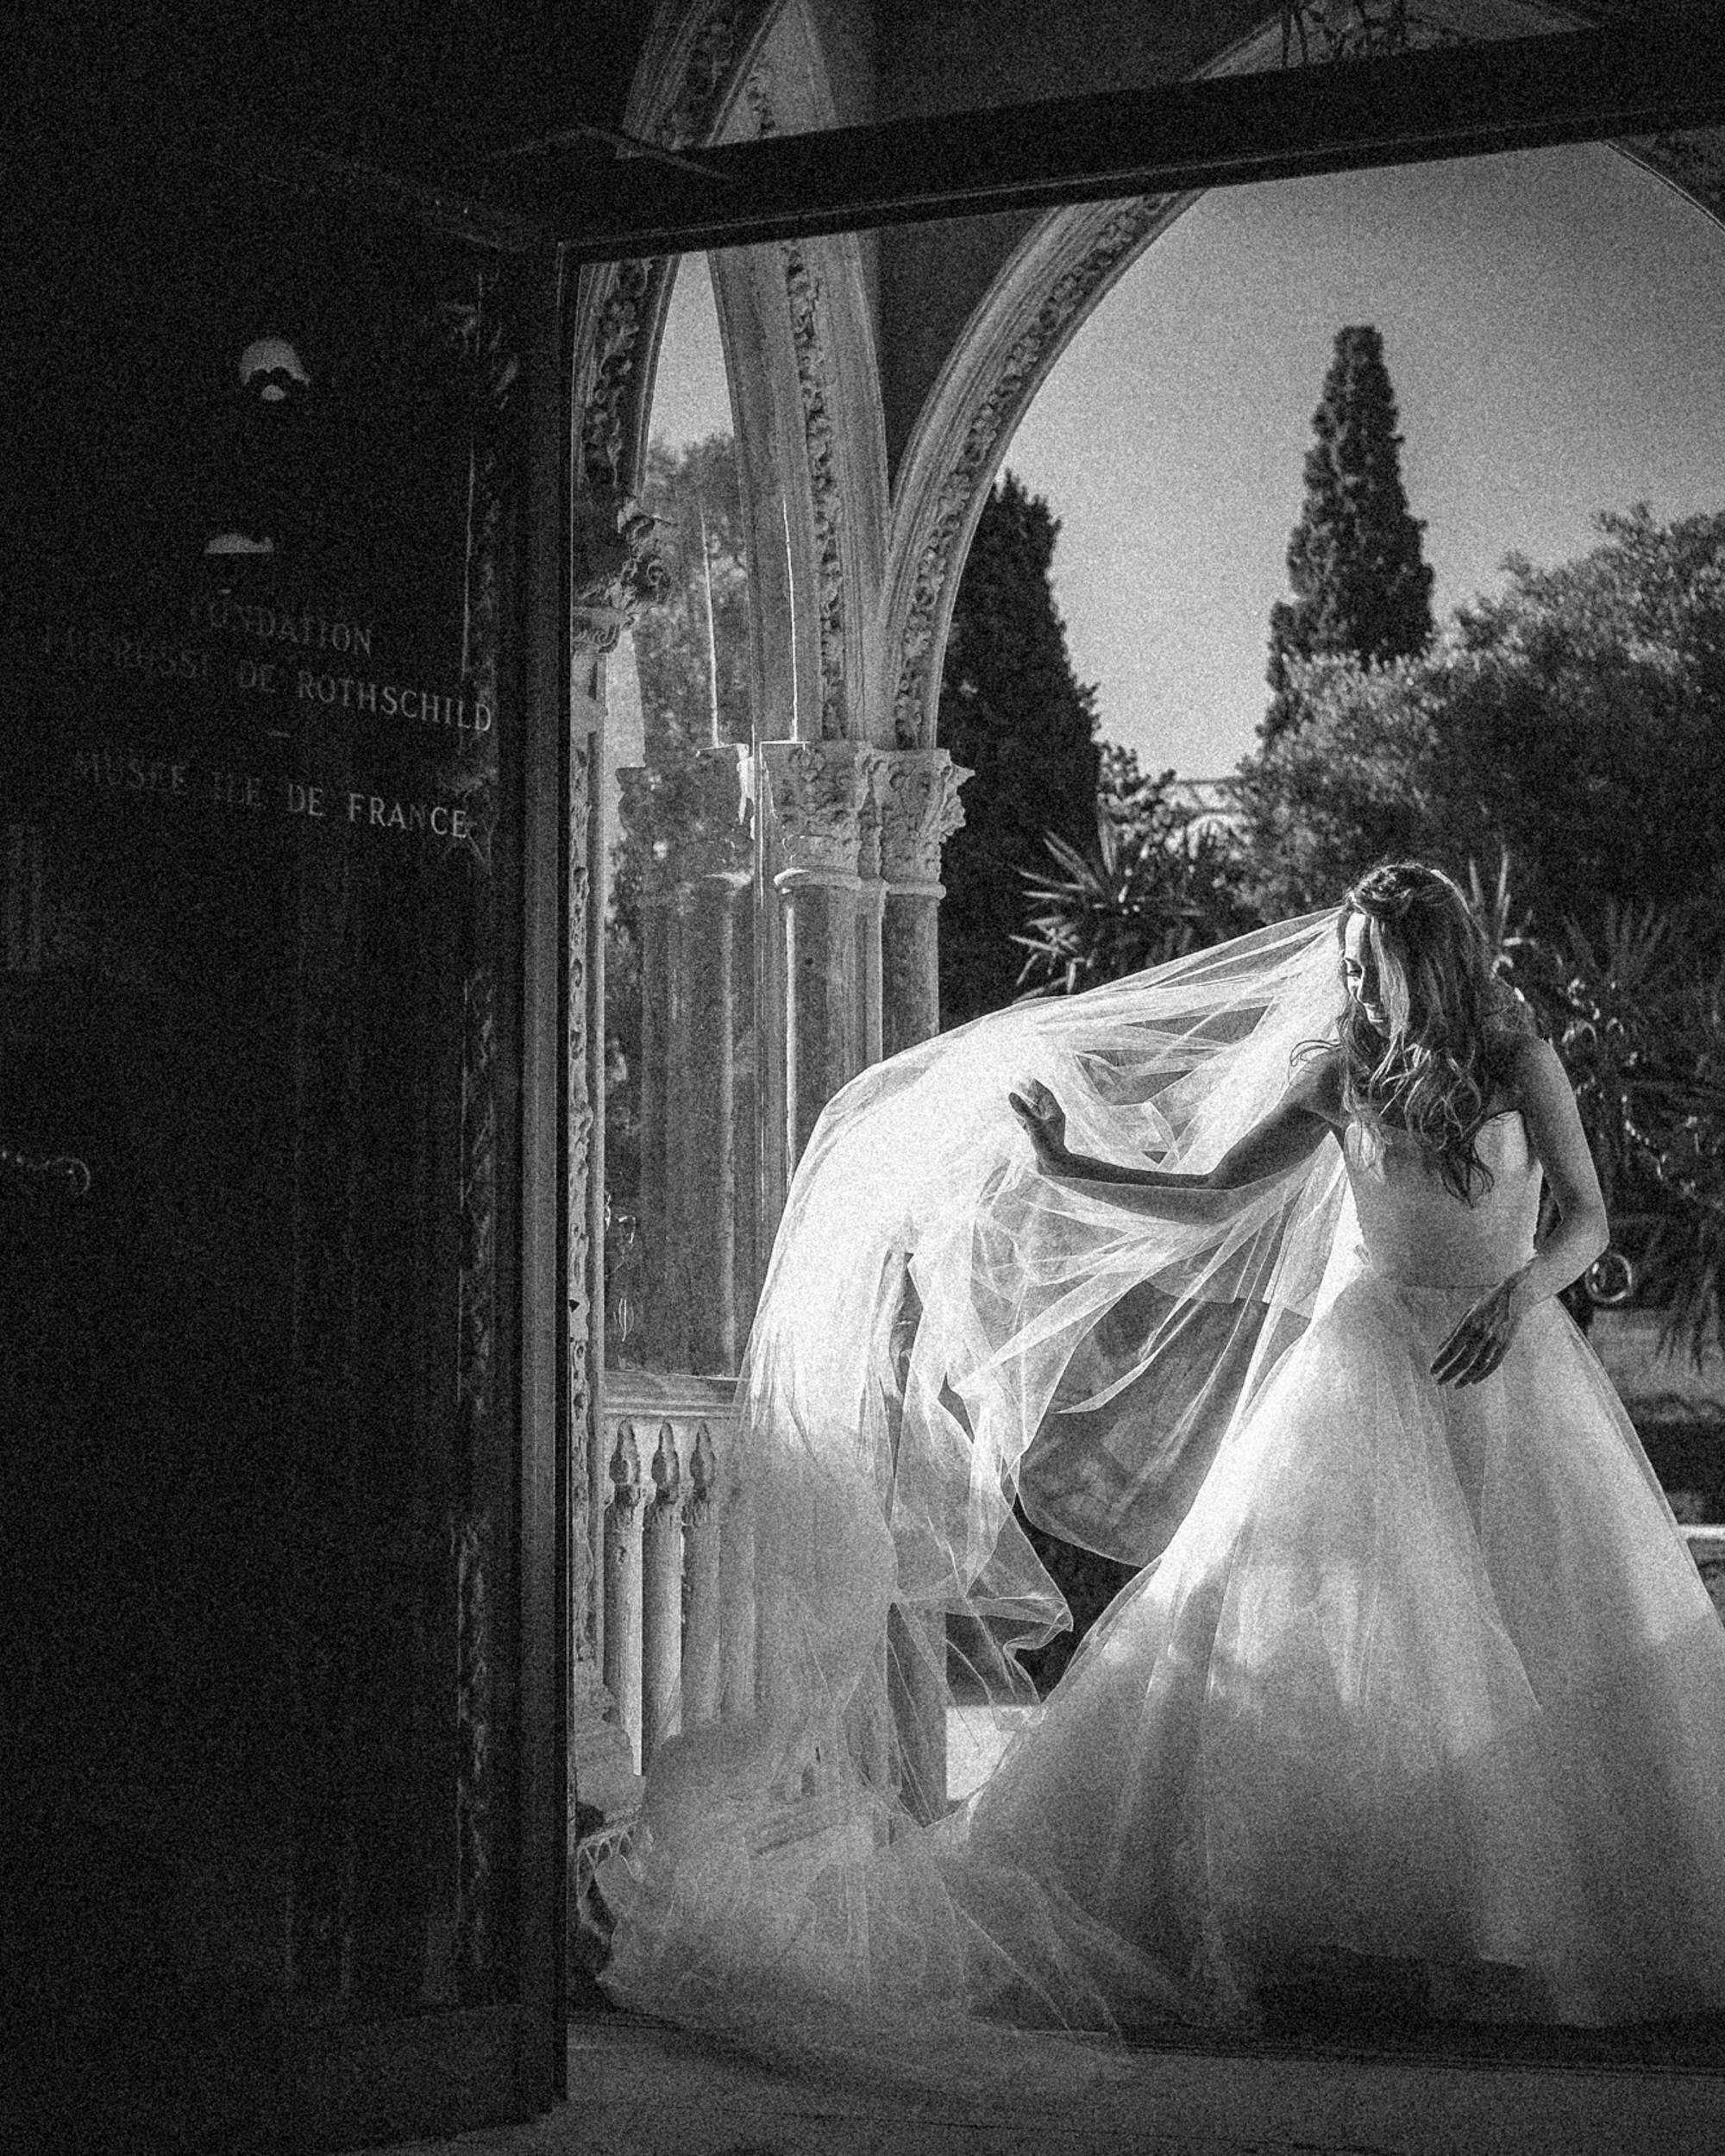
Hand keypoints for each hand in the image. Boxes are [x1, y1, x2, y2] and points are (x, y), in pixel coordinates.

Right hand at [1008, 1080, 1070, 1172]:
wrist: (1053, 1166)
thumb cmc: (1048, 1145)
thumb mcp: (1034, 1124)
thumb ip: (1022, 1109)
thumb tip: (1011, 1094)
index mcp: (1055, 1113)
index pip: (1046, 1095)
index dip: (1037, 1086)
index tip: (1028, 1078)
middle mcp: (1051, 1119)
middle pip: (1040, 1102)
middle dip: (1030, 1093)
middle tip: (1018, 1083)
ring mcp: (1045, 1128)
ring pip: (1034, 1112)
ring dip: (1025, 1105)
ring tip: (1015, 1096)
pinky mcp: (1038, 1137)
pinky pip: (1029, 1123)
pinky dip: (1022, 1118)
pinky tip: (1014, 1115)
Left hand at [1430, 1273, 1527, 1387]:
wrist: (1517, 1295)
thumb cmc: (1488, 1302)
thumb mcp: (1468, 1312)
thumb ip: (1454, 1331)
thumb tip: (1439, 1348)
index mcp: (1470, 1323)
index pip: (1452, 1348)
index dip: (1441, 1361)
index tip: (1431, 1370)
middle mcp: (1482, 1333)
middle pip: (1463, 1359)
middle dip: (1449, 1372)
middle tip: (1439, 1382)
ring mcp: (1496, 1340)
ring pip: (1478, 1365)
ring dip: (1465, 1377)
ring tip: (1455, 1385)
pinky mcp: (1507, 1345)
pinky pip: (1494, 1364)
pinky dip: (1482, 1375)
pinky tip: (1473, 1381)